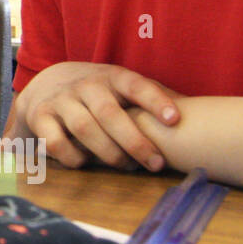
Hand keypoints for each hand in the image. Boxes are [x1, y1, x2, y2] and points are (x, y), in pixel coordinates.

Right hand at [10, 62, 181, 170]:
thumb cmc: (99, 92)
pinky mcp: (40, 117)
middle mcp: (85, 85)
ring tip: (126, 166)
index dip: (156, 102)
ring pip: (85, 129)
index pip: (136, 85)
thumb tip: (201, 113)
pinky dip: (73, 157)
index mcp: (112, 76)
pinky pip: (56, 142)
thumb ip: (155, 97)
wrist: (46, 83)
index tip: (175, 120)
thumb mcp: (124, 87)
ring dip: (108, 153)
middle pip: (110, 113)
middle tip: (156, 164)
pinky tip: (85, 163)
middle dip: (134, 141)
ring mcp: (61, 100)